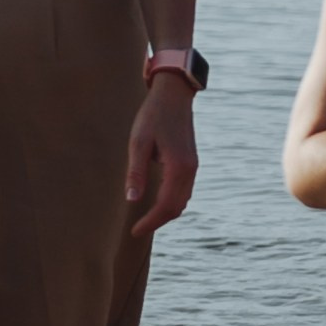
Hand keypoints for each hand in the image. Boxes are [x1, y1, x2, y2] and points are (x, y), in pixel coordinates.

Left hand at [125, 77, 197, 238]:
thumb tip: (131, 200)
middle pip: (177, 207)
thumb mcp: (138, 142)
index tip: (134, 231)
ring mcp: (193, 167)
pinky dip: (172, 202)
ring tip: (146, 219)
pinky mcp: (191, 162)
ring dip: (166, 213)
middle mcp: (190, 170)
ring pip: (183, 200)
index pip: (166, 206)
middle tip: (137, 229)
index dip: (150, 222)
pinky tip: (158, 201)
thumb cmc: (153, 116)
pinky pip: (184, 190)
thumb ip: (136, 172)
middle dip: (158, 221)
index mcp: (178, 168)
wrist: (174, 95)